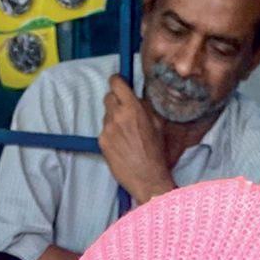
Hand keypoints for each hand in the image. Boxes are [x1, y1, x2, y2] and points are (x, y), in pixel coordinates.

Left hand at [97, 74, 174, 202]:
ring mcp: (107, 129)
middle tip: (125, 112)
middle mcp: (117, 116)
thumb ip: (145, 106)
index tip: (118, 84)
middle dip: (116, 102)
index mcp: (133, 108)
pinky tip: (121, 145)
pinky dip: (111, 134)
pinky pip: (104, 131)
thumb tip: (137, 97)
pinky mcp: (101, 142)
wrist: (148, 178)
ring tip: (126, 134)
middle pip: (108, 97)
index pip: (116, 83)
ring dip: (113, 119)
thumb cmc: (156, 152)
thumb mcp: (158, 123)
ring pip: (106, 115)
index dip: (117, 82)